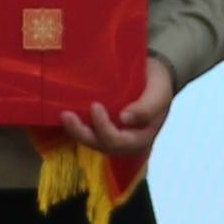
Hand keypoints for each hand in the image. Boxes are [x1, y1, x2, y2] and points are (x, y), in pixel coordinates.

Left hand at [61, 56, 176, 158]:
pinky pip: (89, 133)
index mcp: (140, 138)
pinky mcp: (104, 128)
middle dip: (81, 133)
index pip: (118, 141)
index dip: (103, 128)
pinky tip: (67, 115)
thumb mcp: (159, 94)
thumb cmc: (158, 85)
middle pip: (100, 145)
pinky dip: (77, 126)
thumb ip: (146, 108)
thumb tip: (124, 119)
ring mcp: (114, 137)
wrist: (156, 78)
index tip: (95, 105)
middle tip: (67, 115)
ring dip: (76, 131)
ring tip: (64, 115)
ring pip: (92, 141)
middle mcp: (126, 143)